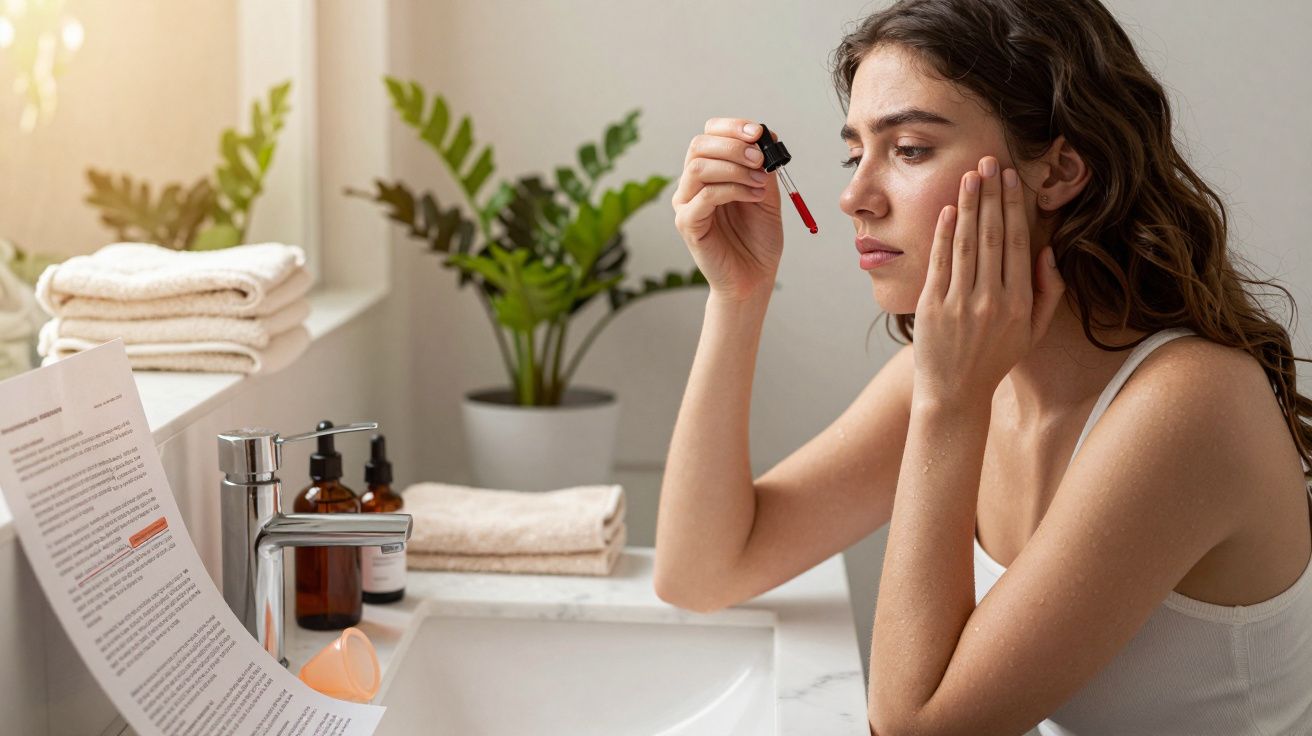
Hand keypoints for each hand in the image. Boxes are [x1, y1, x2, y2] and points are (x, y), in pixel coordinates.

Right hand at [671, 118, 783, 303]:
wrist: (754, 277)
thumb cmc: (758, 239)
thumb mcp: (767, 193)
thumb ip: (763, 166)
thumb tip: (766, 133)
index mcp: (710, 172)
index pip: (709, 135)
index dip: (732, 127)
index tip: (758, 132)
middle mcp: (692, 185)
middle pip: (699, 146)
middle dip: (733, 146)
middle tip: (760, 160)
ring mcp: (686, 204)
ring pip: (698, 167)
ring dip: (734, 168)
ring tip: (759, 183)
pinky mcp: (688, 224)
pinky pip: (704, 196)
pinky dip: (733, 190)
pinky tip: (754, 196)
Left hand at [912, 156, 1064, 408]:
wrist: (954, 392)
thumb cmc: (994, 359)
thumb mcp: (1033, 331)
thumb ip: (1048, 292)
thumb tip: (1048, 251)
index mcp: (1020, 302)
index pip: (1018, 243)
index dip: (1014, 207)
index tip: (1012, 179)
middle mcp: (993, 300)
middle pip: (993, 236)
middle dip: (992, 195)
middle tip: (990, 161)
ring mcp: (961, 303)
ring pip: (967, 244)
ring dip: (968, 205)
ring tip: (970, 175)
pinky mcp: (933, 307)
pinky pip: (941, 263)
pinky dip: (944, 234)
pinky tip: (947, 210)